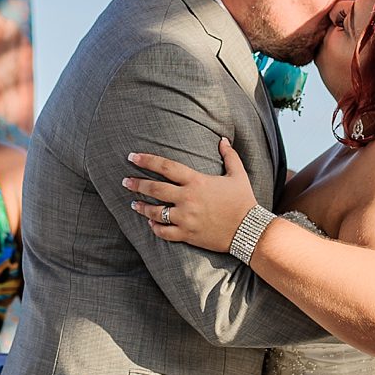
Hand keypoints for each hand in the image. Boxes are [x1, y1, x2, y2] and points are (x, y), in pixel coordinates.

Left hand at [124, 137, 258, 251]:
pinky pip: (164, 232)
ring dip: (142, 207)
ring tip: (133, 204)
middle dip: (137, 184)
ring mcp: (186, 218)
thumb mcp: (238, 174)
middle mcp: (188, 198)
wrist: (249, 230)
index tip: (132, 157)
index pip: (166, 167)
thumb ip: (229, 155)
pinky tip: (151, 224)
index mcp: (196, 181)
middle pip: (154, 188)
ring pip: (156, 212)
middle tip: (125, 182)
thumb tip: (223, 139)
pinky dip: (155, 228)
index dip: (147, 160)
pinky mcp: (187, 234)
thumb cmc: (244, 200)